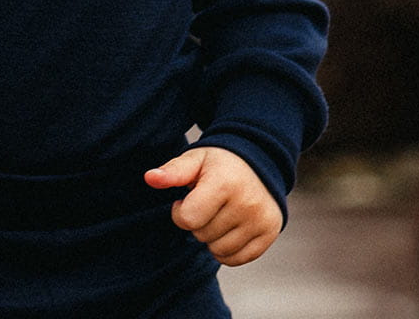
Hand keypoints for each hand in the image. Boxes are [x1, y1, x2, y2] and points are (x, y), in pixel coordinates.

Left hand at [144, 146, 282, 265]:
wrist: (258, 161)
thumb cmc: (219, 163)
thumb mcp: (195, 159)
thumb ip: (172, 171)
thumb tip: (149, 177)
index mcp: (224, 183)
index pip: (189, 219)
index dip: (180, 211)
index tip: (187, 198)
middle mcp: (246, 203)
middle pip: (202, 235)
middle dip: (198, 222)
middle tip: (208, 202)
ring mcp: (260, 220)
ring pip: (218, 251)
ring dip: (212, 236)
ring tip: (220, 212)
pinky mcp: (269, 233)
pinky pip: (236, 259)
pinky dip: (227, 249)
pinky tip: (230, 227)